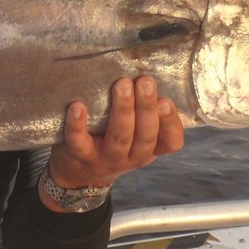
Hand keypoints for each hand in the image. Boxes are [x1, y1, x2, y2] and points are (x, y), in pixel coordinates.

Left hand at [46, 76, 184, 196]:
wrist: (78, 177)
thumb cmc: (110, 144)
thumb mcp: (134, 136)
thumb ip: (142, 112)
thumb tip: (145, 72)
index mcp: (149, 149)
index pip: (171, 141)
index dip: (171, 122)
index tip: (165, 101)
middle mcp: (132, 157)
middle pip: (145, 136)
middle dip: (146, 107)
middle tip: (145, 81)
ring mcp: (106, 158)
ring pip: (119, 137)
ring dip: (122, 110)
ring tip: (122, 85)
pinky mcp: (80, 157)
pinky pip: (79, 142)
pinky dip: (78, 124)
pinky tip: (77, 106)